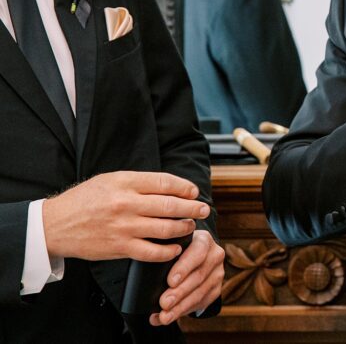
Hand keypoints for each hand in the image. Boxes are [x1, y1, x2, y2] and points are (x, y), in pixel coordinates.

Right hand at [42, 171, 208, 261]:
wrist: (55, 225)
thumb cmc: (85, 200)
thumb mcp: (110, 180)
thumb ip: (139, 183)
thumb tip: (171, 187)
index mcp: (124, 182)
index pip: (165, 182)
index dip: (185, 187)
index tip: (194, 192)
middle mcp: (126, 203)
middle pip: (170, 206)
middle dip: (192, 208)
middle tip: (204, 209)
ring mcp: (123, 227)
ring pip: (165, 228)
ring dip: (184, 228)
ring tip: (190, 226)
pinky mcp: (119, 247)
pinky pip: (152, 252)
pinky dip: (168, 251)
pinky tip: (175, 248)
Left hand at [150, 230, 224, 325]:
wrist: (194, 257)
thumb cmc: (177, 252)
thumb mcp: (173, 246)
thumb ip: (165, 255)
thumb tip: (146, 277)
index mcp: (203, 240)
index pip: (197, 252)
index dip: (184, 267)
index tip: (170, 281)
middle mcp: (215, 255)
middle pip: (198, 276)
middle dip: (180, 292)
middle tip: (164, 303)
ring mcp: (218, 272)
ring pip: (200, 292)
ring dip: (181, 306)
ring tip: (165, 316)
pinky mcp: (216, 288)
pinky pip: (202, 302)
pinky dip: (184, 312)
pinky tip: (170, 317)